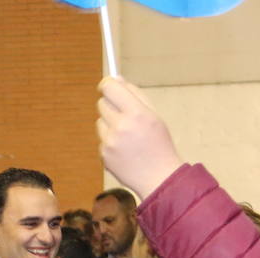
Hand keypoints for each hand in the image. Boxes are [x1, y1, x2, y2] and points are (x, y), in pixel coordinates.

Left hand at [96, 76, 184, 199]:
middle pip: (102, 103)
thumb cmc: (158, 144)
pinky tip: (124, 149)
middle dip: (111, 105)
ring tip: (127, 136)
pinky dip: (110, 140)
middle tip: (125, 114)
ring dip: (110, 124)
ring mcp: (110, 142)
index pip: (110, 88)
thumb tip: (116, 79)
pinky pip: (102, 138)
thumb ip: (135, 95)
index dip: (107, 84)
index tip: (107, 85)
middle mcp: (121, 126)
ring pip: (100, 121)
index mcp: (137, 113)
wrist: (158, 176)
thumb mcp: (154, 115)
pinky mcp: (103, 154)